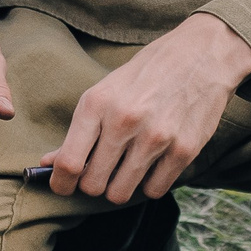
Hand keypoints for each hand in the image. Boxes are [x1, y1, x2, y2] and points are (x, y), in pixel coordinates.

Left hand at [37, 13, 250, 202]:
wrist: (200, 55)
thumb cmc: (144, 75)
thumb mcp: (104, 92)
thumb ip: (79, 130)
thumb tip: (50, 163)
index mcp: (97, 104)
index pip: (69, 162)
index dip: (60, 183)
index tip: (63, 186)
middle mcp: (124, 122)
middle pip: (93, 185)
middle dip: (92, 185)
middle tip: (100, 173)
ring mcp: (156, 138)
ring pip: (121, 194)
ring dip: (119, 188)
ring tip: (125, 170)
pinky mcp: (184, 150)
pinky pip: (154, 190)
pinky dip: (149, 184)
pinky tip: (151, 166)